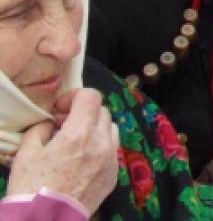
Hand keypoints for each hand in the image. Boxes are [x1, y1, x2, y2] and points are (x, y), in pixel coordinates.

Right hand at [7, 89, 117, 214]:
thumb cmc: (31, 188)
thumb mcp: (26, 153)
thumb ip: (40, 129)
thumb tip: (51, 123)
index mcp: (79, 134)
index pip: (91, 96)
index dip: (74, 96)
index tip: (60, 109)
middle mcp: (101, 143)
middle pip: (102, 111)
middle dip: (83, 113)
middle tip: (64, 126)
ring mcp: (110, 160)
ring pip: (111, 129)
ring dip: (95, 129)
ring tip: (76, 142)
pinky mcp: (113, 175)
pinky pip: (112, 151)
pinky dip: (100, 147)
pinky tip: (83, 160)